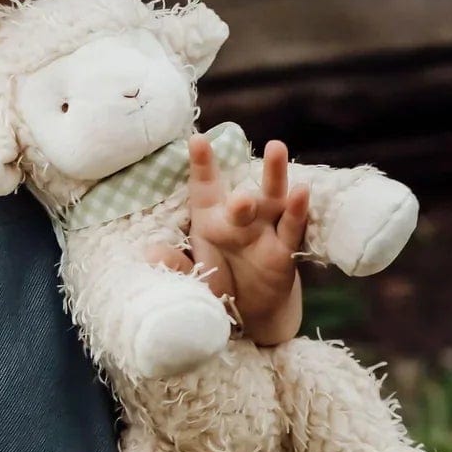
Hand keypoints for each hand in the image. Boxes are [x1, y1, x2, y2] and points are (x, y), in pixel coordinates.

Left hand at [183, 136, 308, 339]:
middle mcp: (239, 219)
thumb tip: (151, 254)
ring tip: (276, 149)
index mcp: (211, 220)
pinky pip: (291, 226)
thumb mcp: (196, 278)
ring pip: (272, 198)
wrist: (251, 311)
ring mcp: (265, 229)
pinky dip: (297, 210)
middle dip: (242, 196)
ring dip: (274, 175)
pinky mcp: (284, 248)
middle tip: (241, 198)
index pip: (204, 189)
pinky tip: (301, 192)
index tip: (197, 141)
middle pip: (242, 197)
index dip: (202, 166)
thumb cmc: (219, 283)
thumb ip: (177, 266)